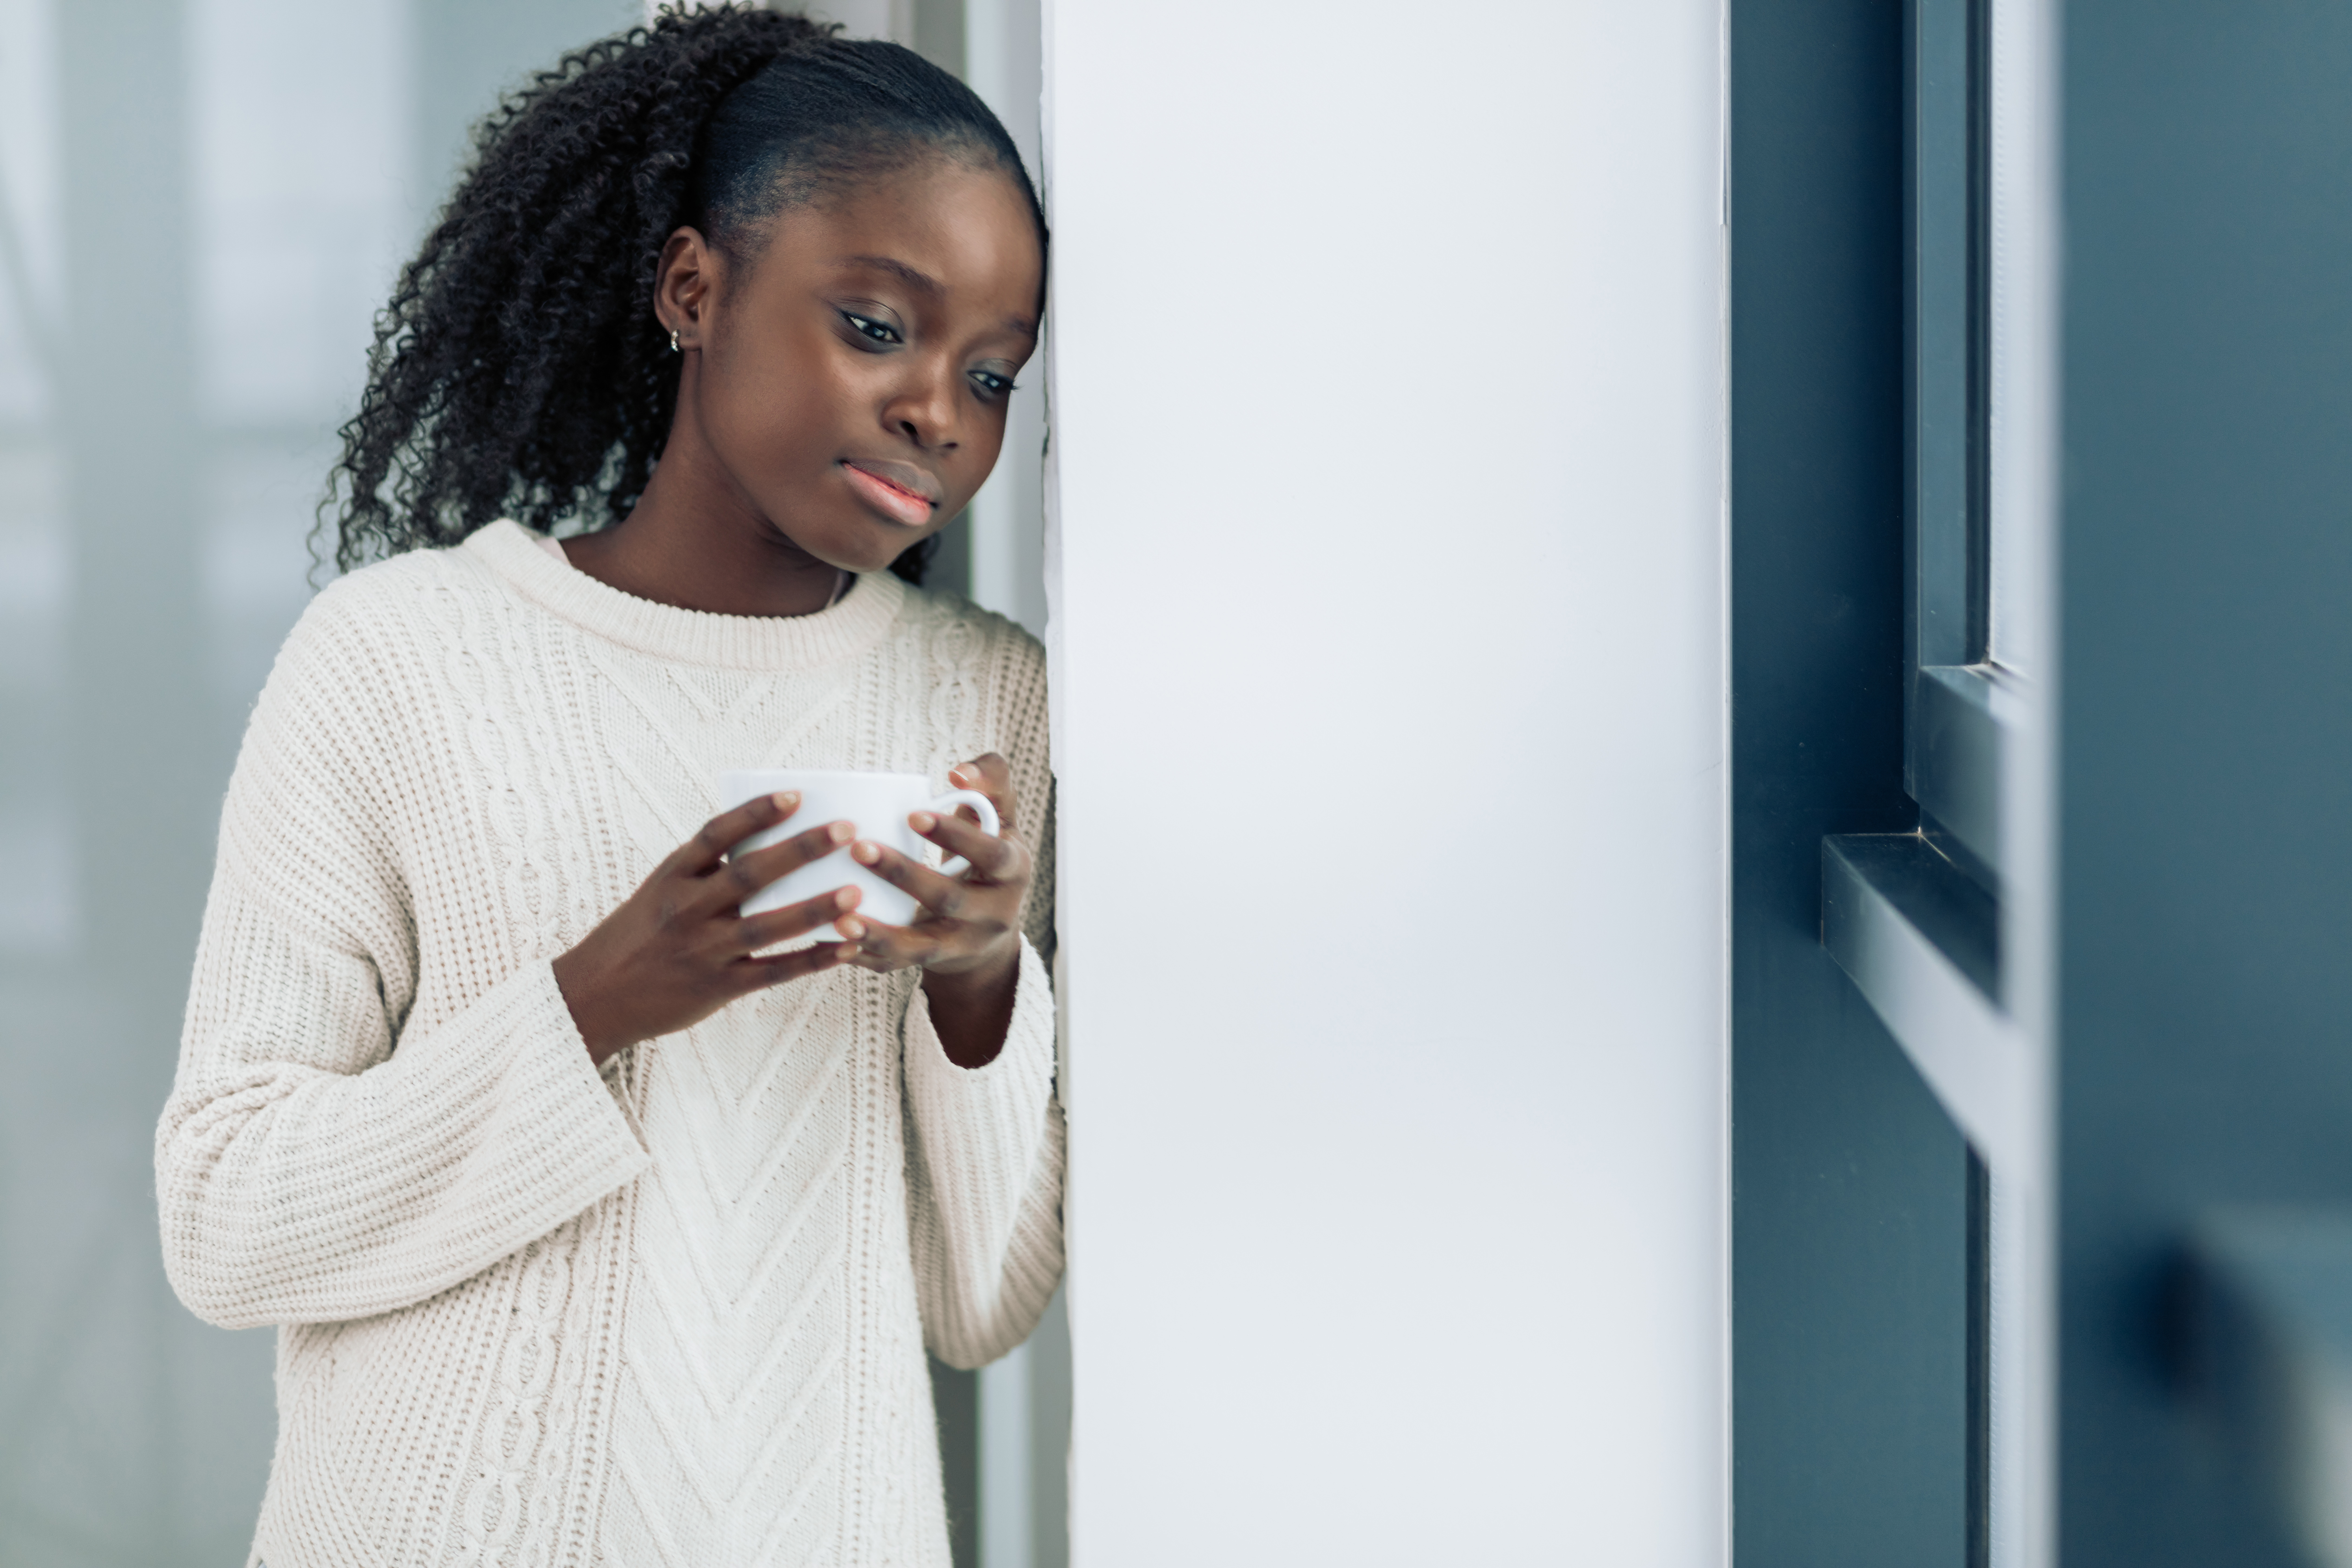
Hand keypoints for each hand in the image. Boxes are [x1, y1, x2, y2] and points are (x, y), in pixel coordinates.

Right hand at [551, 792, 864, 1064]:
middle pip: (749, 873)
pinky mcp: (717, 988)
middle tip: (846, 830)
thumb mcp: (659, 891)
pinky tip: (848, 948)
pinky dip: (812, 960)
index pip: (716, 834)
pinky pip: (773, 972)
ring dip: (815, 908)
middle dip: (800, 850)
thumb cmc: (637, 936)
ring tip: (856, 891)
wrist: (593, 997)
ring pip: (766, 925)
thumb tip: (761, 836)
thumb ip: (704, 869)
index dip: (756, 812)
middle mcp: (686, 910)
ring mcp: (703, 950)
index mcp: (671, 877)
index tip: (796, 795)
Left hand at [838, 755, 1032, 1065]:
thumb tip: (959, 772)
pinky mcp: (931, 964)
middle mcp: (992, 914)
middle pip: (947, 899)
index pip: (989, 853)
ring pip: (920, 946)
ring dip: (879, 934)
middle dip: (903, 875)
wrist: (992, 926)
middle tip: (859, 848)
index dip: (954, 835)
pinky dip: (863, 956)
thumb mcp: (1001, 818)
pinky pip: (895, 966)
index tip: (912, 814)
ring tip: (840, 918)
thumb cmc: (986, 853)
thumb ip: (990, 779)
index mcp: (1010, 871)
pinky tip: (830, 941)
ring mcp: (961, 945)